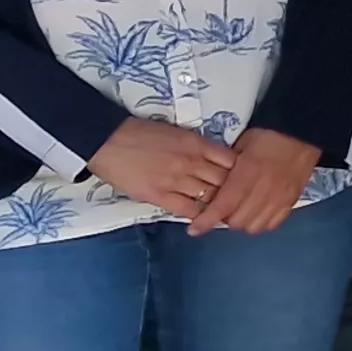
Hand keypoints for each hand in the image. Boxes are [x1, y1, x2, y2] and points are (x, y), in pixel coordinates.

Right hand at [87, 116, 234, 220]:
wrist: (109, 140)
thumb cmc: (141, 133)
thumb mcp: (177, 133)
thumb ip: (198, 147)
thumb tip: (217, 160)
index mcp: (197, 144)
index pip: (232, 161)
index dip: (240, 173)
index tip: (242, 180)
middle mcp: (192, 162)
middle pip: (226, 181)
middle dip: (234, 191)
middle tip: (238, 200)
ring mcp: (177, 180)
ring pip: (211, 197)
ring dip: (219, 205)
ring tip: (223, 211)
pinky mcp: (160, 195)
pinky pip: (189, 209)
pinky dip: (199, 214)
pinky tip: (202, 217)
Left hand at [189, 125, 324, 234]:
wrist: (302, 133)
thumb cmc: (268, 135)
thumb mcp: (241, 146)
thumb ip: (228, 168)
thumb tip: (215, 185)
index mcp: (247, 174)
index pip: (222, 206)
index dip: (206, 220)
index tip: (194, 229)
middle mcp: (263, 191)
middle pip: (237, 221)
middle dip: (225, 218)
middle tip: (222, 207)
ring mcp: (279, 198)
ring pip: (254, 226)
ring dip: (243, 222)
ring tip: (240, 210)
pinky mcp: (291, 201)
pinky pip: (272, 223)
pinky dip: (261, 222)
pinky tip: (258, 211)